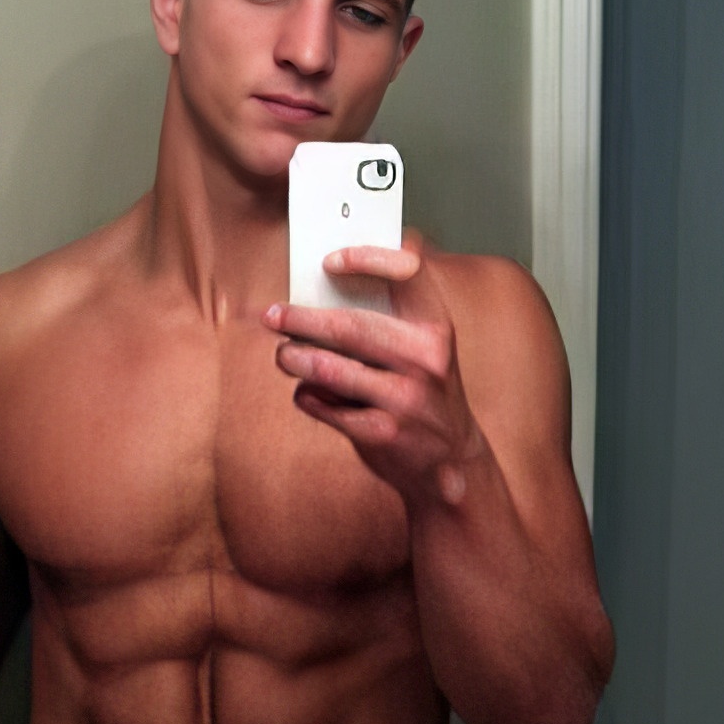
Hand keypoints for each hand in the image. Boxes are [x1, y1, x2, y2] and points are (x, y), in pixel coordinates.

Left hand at [264, 247, 489, 507]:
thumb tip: (320, 293)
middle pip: (351, 326)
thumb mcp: (426, 351)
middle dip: (302, 319)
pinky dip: (308, 397)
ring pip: (331, 369)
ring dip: (295, 359)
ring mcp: (405, 399)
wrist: (449, 464)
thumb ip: (389, 320)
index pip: (408, 272)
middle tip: (273, 315)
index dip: (367, 259)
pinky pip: (328, 408)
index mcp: (436, 328)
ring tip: (283, 355)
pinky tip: (304, 392)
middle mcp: (426, 359)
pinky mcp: (383, 433)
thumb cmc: (424, 395)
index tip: (330, 261)